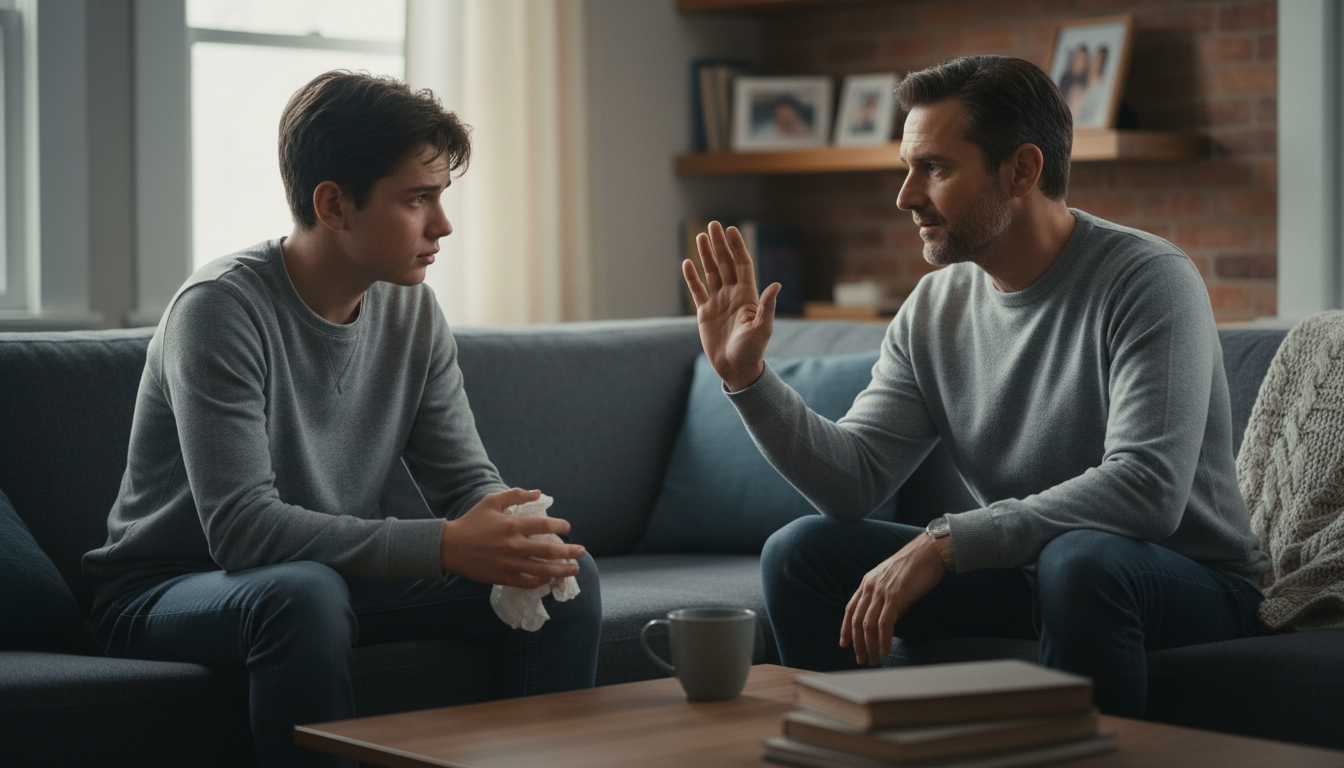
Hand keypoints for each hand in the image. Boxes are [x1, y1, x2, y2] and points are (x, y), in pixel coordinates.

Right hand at [439, 489, 584, 588]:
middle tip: (582, 551)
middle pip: (549, 551)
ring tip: (574, 569)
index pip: (544, 525)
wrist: (449, 547)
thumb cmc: (471, 522)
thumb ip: (516, 495)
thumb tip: (538, 493)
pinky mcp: (503, 577)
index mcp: (512, 525)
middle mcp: (514, 545)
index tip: (567, 527)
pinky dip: (540, 581)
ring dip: (561, 570)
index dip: (560, 526)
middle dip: (569, 551)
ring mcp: (509, 563)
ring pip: (542, 569)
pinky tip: (549, 579)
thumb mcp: (491, 501)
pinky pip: (527, 581)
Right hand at [682, 221, 781, 391]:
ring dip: (706, 255)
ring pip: (711, 273)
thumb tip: (776, 285)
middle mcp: (733, 295)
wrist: (737, 369)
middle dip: (719, 244)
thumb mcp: (763, 328)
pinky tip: (687, 263)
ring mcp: (718, 302)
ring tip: (699, 237)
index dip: (737, 247)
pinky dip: (692, 278)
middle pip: (725, 264)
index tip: (731, 230)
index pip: (742, 265)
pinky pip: (697, 291)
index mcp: (748, 296)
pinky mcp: (705, 313)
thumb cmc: (753, 350)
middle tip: (712, 225)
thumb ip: (767, 306)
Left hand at [840, 533, 945, 665]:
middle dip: (857, 644)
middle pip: (857, 621)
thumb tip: (887, 624)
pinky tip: (885, 651)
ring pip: (868, 625)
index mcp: (868, 583)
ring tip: (873, 660)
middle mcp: (870, 587)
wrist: (929, 553)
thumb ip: (887, 603)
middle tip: (861, 660)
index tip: (844, 644)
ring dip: (869, 646)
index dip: (846, 628)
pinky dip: (883, 640)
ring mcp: (881, 592)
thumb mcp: (894, 585)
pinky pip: (884, 624)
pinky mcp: (894, 597)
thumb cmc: (916, 568)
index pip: (850, 609)